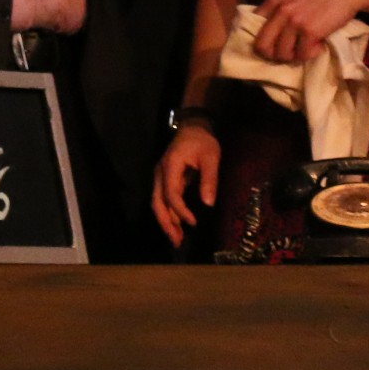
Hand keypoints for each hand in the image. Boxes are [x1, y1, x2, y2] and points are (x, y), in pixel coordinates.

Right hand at [151, 119, 220, 246]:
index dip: (180, 210)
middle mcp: (160, 173)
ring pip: (157, 202)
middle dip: (166, 223)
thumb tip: (208, 204)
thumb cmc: (202, 141)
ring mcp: (160, 176)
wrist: (192, 127)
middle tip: (177, 241)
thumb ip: (209, 179)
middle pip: (157, 202)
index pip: (171, 193)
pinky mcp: (164, 179)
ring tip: (177, 239)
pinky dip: (168, 214)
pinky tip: (177, 225)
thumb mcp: (211, 157)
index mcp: (170, 166)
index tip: (193, 223)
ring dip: (165, 221)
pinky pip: (162, 200)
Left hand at [251, 0, 368, 64]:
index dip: (262, 42)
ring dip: (294, 56)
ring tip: (306, 48)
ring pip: (282, 54)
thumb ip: (278, 11)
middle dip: (273, 55)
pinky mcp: (309, 31)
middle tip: (288, 54)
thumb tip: (268, 36)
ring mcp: (294, 21)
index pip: (254, 29)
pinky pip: (302, 55)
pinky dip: (311, 54)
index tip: (273, 47)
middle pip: (263, 46)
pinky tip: (318, 45)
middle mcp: (280, 11)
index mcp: (273, 1)